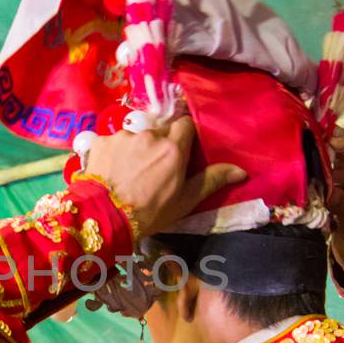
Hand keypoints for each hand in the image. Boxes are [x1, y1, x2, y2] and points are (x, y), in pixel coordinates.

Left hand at [84, 119, 246, 237]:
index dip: (185, 136)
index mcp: (173, 147)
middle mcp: (150, 135)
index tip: (182, 150)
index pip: (186, 125)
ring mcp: (123, 136)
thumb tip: (241, 170)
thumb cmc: (151, 212)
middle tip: (156, 166)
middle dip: (161, 143)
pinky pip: (113, 141)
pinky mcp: (101, 140)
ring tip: (131, 171)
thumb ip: (212, 180)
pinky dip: (115, 152)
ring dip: (137, 148)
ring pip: (136, 136)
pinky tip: (112, 170)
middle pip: (160, 130)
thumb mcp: (185, 200)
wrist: (104, 217)